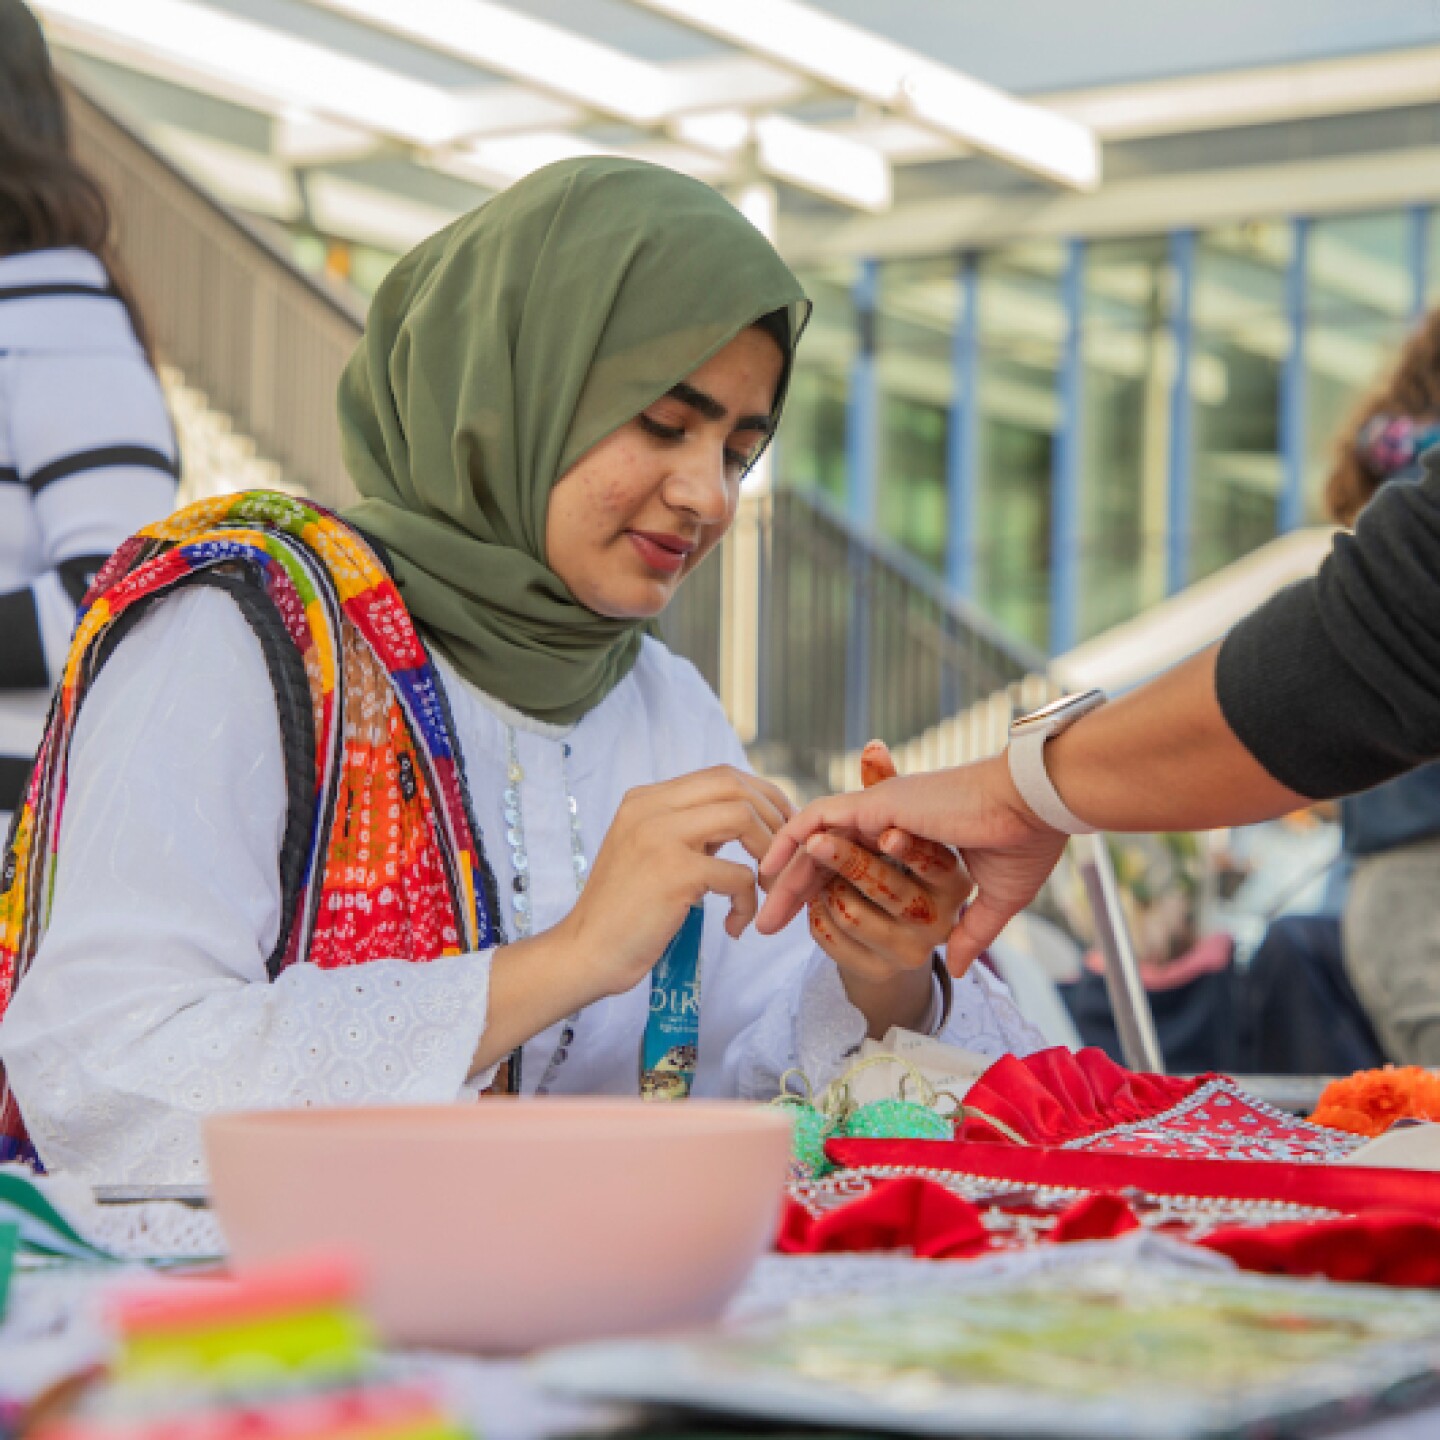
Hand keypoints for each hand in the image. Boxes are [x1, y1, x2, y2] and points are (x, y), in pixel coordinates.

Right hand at [557, 764, 792, 1003]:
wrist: (585, 953)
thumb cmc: (624, 912)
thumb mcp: (650, 852)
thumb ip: (690, 830)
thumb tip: (746, 817)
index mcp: (645, 799)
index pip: (720, 775)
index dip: (762, 796)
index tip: (781, 827)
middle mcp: (649, 808)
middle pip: (734, 786)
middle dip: (772, 816)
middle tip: (786, 854)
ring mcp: (660, 837)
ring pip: (742, 818)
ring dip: (768, 854)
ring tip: (767, 888)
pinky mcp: (673, 873)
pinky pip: (738, 875)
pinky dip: (749, 902)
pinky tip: (736, 925)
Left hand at [757, 752, 1067, 974]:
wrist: (1039, 807)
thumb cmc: (1027, 845)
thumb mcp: (996, 898)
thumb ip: (972, 930)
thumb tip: (962, 968)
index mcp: (920, 844)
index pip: (862, 872)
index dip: (828, 894)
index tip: (803, 924)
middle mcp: (895, 825)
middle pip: (829, 863)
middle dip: (794, 895)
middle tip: (761, 928)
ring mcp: (883, 813)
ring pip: (817, 848)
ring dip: (790, 884)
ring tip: (763, 919)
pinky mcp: (877, 806)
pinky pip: (817, 821)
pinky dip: (791, 842)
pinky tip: (769, 871)